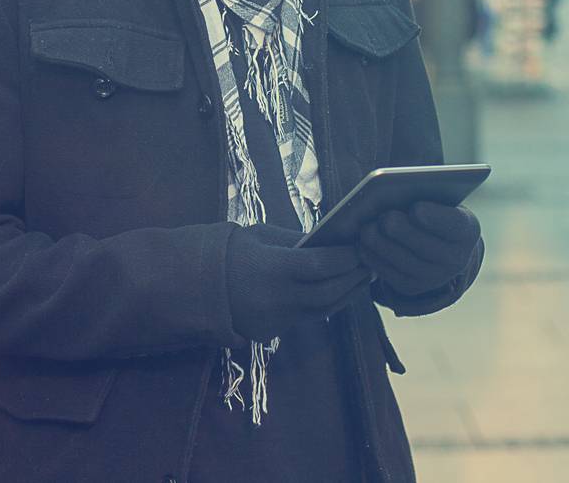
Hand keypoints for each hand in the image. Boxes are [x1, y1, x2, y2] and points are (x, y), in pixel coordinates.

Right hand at [225, 223, 372, 342]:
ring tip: (362, 278)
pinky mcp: (274, 332)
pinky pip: (309, 318)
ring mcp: (276, 319)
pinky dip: (328, 304)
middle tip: (372, 263)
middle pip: (329, 292)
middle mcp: (277, 298)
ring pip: (324, 310)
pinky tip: (339, 291)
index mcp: (272, 269)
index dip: (346, 258)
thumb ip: (296, 240)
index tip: (361, 248)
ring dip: (347, 294)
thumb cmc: (230, 252)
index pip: (320, 265)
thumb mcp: (260, 236)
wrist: (196, 288)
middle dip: (354, 278)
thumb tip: (331, 242)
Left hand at [358, 202, 483, 299]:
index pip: (454, 225)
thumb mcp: (437, 200)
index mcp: (467, 230)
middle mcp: (456, 259)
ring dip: (383, 245)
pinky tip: (363, 244)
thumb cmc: (432, 210)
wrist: (437, 243)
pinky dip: (375, 258)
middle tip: (384, 217)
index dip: (435, 218)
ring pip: (404, 262)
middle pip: (425, 246)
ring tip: (367, 229)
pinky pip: (391, 275)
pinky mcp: (412, 287)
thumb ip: (423, 195)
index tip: (416, 209)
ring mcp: (435, 277)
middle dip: (403, 231)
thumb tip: (392, 195)